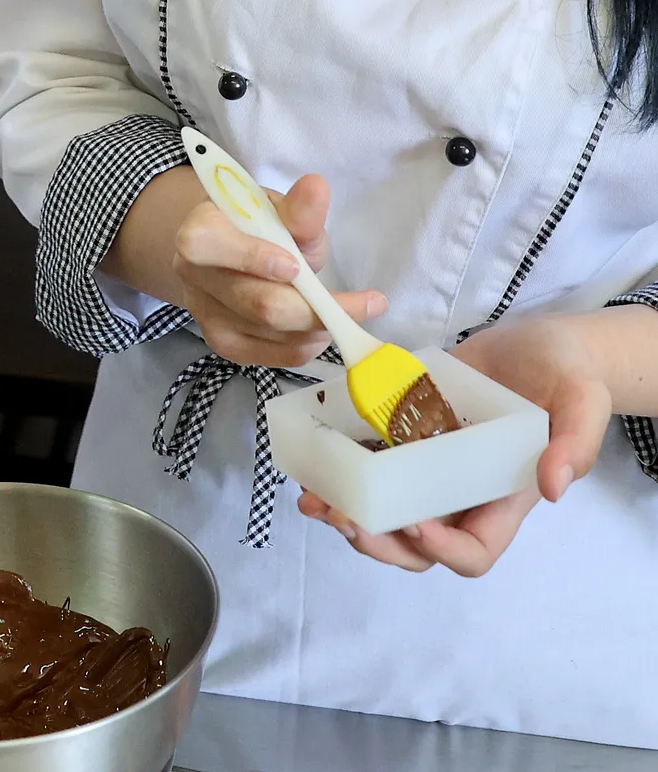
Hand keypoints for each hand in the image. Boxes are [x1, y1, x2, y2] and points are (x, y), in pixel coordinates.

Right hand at [172, 174, 386, 367]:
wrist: (234, 254)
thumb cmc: (260, 228)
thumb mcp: (281, 211)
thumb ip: (298, 209)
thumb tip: (317, 188)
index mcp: (200, 231)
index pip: (211, 246)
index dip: (254, 259)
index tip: (298, 267)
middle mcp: (193, 276)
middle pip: (256, 302)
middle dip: (315, 308)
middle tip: (368, 304)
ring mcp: (204, 314)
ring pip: (266, 332)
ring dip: (316, 327)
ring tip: (347, 314)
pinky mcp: (221, 342)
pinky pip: (265, 355)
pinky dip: (302, 347)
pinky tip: (321, 333)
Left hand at [296, 315, 612, 575]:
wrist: (535, 343)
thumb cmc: (566, 374)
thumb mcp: (584, 397)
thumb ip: (578, 440)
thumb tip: (556, 487)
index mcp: (503, 499)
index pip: (473, 552)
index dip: (442, 550)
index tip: (415, 524)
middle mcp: (460, 495)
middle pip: (416, 548)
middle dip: (378, 543)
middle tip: (347, 519)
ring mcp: (427, 472)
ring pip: (383, 515)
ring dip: (347, 515)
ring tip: (315, 500)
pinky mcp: (402, 442)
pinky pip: (367, 472)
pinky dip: (338, 474)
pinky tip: (312, 466)